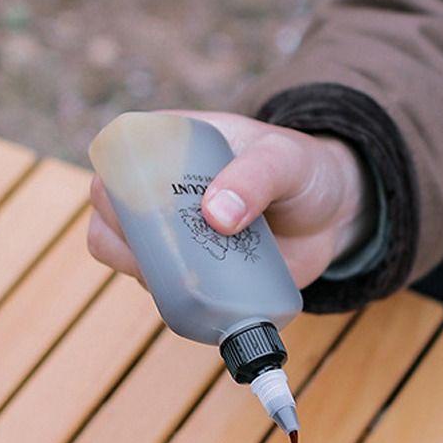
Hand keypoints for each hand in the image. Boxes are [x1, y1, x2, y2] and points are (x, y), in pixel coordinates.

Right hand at [87, 110, 374, 290]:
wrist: (332, 217)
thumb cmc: (303, 172)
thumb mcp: (286, 161)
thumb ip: (256, 177)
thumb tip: (215, 214)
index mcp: (169, 143)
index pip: (116, 160)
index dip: (114, 188)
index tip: (147, 212)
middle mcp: (159, 189)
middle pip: (110, 218)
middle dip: (128, 242)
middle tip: (177, 254)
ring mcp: (172, 235)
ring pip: (127, 258)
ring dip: (147, 274)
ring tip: (196, 275)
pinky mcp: (190, 272)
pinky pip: (162, 290)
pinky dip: (173, 299)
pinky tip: (205, 298)